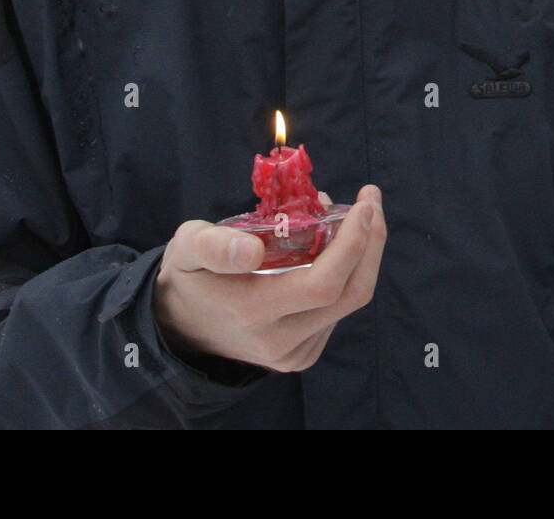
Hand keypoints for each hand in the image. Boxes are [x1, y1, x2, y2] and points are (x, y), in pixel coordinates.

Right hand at [153, 184, 385, 372]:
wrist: (182, 329)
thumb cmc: (191, 275)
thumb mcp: (187, 249)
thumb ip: (212, 246)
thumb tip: (252, 249)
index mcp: (252, 311)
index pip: (322, 284)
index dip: (353, 243)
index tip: (364, 203)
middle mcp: (280, 340)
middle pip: (351, 293)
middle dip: (371, 242)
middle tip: (370, 199)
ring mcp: (294, 352)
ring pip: (349, 301)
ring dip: (362, 254)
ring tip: (353, 215)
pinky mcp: (303, 354)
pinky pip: (337, 311)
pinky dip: (346, 273)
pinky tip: (334, 245)